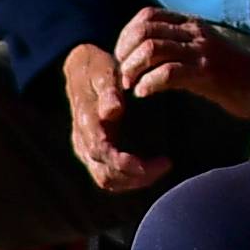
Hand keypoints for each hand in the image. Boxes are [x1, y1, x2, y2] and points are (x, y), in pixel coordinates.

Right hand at [59, 42, 174, 195]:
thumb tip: (112, 111)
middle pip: (106, 174)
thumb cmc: (97, 68)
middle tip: (166, 165)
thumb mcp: (103, 72)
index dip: (130, 164)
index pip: (103, 153)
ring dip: (134, 180)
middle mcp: (83, 141)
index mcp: (86, 123)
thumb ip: (108, 91)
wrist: (82, 69)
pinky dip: (129, 177)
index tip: (162, 161)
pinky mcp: (94, 151)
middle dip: (138, 176)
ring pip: (107, 179)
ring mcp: (86, 148)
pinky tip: (151, 168)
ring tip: (162, 167)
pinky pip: (108, 175)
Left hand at [113, 7, 249, 120]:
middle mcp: (195, 33)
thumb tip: (141, 55)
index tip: (122, 58)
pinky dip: (150, 83)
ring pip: (152, 49)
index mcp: (192, 24)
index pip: (147, 16)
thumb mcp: (203, 49)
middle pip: (144, 32)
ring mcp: (202, 52)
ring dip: (133, 69)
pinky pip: (169, 73)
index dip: (126, 35)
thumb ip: (178, 45)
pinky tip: (145, 93)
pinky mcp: (208, 74)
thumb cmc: (233, 73)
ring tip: (129, 86)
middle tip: (121, 76)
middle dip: (125, 54)